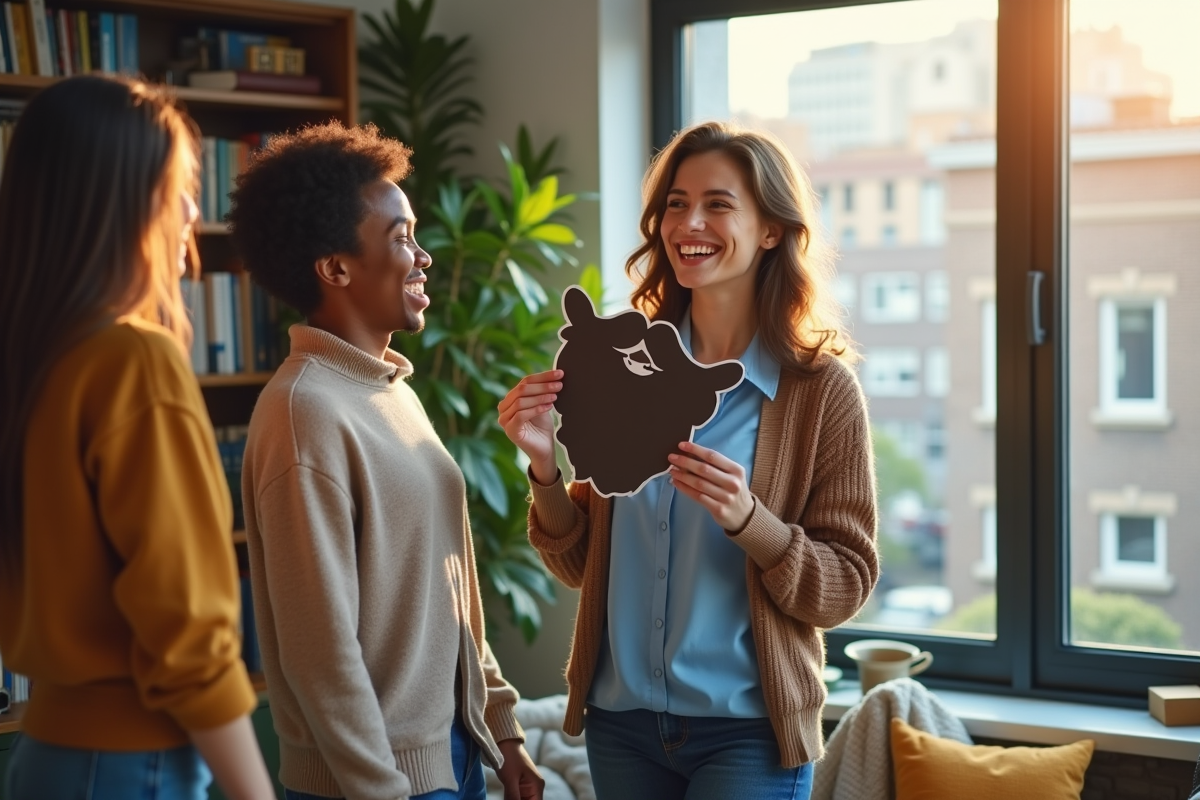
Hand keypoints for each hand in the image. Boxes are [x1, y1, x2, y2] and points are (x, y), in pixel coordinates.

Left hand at [495, 739, 544, 799]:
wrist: (503, 742)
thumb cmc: (509, 757)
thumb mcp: (510, 779)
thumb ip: (513, 797)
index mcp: (537, 786)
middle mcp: (535, 788)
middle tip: (509, 799)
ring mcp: (527, 787)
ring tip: (508, 796)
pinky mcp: (519, 786)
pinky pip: (517, 798)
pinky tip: (507, 798)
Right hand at [498, 370, 562, 484]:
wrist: (544, 449)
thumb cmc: (542, 427)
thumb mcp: (542, 404)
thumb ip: (542, 391)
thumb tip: (554, 374)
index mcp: (510, 398)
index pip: (525, 381)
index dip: (543, 376)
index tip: (559, 373)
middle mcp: (504, 407)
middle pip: (522, 389)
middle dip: (543, 385)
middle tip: (559, 384)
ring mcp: (504, 419)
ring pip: (521, 400)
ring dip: (540, 396)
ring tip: (555, 396)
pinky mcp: (510, 430)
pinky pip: (521, 414)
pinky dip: (536, 409)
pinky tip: (549, 407)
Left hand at [668, 441, 754, 531]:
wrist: (745, 515)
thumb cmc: (734, 490)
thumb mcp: (732, 475)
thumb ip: (716, 466)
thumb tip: (690, 455)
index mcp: (736, 470)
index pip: (713, 456)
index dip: (695, 449)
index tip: (681, 445)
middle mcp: (732, 483)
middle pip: (704, 469)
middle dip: (685, 462)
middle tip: (671, 457)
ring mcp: (726, 497)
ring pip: (699, 483)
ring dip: (682, 475)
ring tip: (672, 470)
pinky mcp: (718, 509)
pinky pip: (697, 496)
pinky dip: (685, 489)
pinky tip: (676, 483)